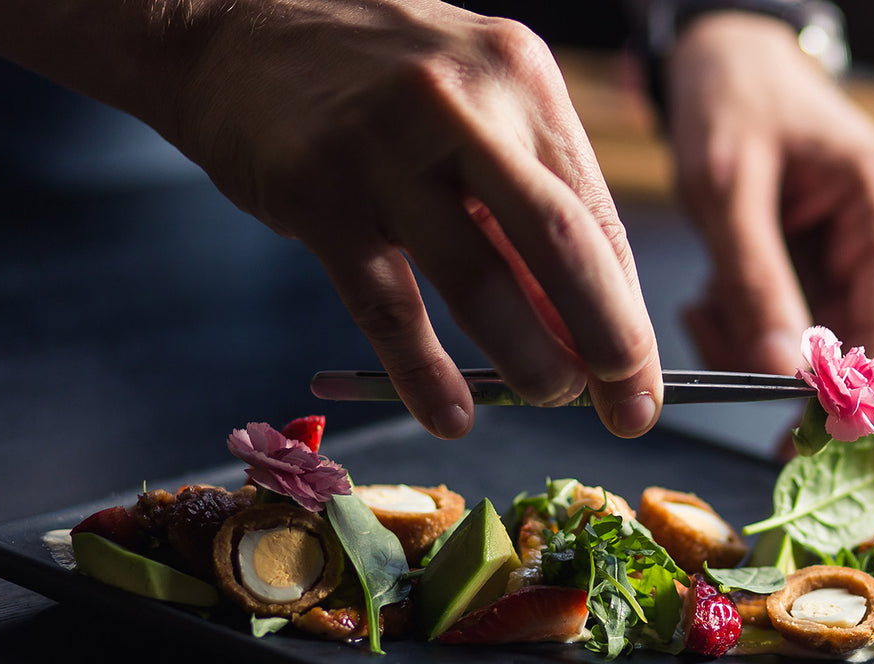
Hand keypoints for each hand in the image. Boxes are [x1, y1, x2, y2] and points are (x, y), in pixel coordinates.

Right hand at [170, 0, 661, 437]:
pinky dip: (425, 372)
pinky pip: (387, 305)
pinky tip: (451, 415)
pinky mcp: (317, 189)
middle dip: (609, 340)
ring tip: (547, 400)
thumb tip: (576, 327)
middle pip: (562, 243)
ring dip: (526, 360)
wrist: (232, 21)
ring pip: (480, 280)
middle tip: (629, 410)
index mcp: (521, 78)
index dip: (627, 310)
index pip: (597, 215)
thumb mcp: (470, 106)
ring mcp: (387, 143)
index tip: (641, 379)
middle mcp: (465, 102)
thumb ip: (519, 204)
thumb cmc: (372, 82)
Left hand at [664, 12, 873, 378]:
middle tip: (708, 329)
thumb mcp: (726, 191)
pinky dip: (753, 325)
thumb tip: (780, 370)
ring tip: (705, 298)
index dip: (840, 395)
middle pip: (857, 353)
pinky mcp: (841, 266)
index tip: (775, 424)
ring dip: (755, 343)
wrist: (730, 63)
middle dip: (778, 362)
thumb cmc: (733, 104)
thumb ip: (754, 281)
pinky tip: (717, 292)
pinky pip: (803, 328)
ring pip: (822, 349)